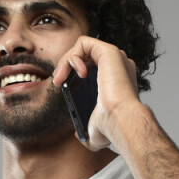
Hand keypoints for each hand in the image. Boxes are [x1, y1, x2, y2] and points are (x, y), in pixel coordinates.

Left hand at [51, 35, 140, 151]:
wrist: (120, 121)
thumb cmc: (112, 128)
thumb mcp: (96, 132)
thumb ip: (87, 130)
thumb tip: (79, 135)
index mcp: (117, 78)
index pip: (92, 65)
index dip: (74, 71)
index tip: (62, 85)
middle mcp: (118, 64)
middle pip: (85, 54)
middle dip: (66, 65)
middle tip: (57, 81)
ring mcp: (115, 56)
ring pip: (82, 46)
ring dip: (65, 61)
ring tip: (59, 79)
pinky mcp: (108, 51)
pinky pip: (83, 42)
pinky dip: (72, 56)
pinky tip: (74, 73)